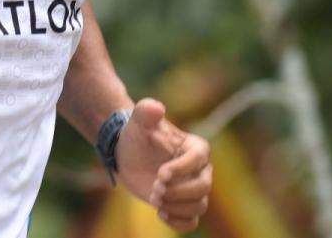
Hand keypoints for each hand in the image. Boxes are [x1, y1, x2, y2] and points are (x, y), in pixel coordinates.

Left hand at [114, 98, 212, 232]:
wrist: (129, 154)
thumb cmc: (137, 135)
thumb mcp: (139, 121)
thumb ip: (146, 111)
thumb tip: (156, 108)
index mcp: (195, 147)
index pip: (198, 160)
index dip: (182, 169)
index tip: (160, 174)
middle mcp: (200, 169)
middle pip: (203, 187)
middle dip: (178, 191)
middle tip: (155, 189)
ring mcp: (193, 188)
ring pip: (199, 205)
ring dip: (176, 207)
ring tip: (154, 199)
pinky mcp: (183, 205)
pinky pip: (192, 221)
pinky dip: (179, 223)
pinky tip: (160, 214)